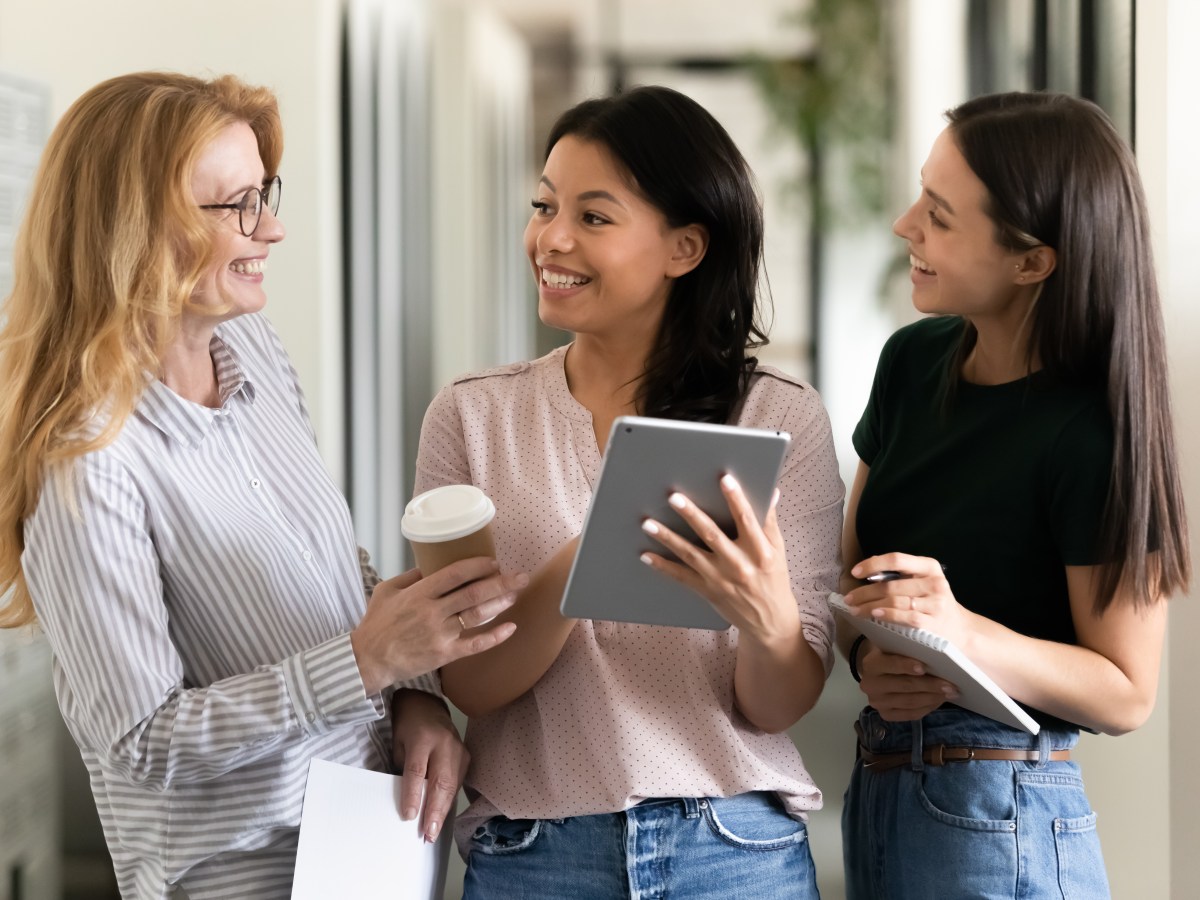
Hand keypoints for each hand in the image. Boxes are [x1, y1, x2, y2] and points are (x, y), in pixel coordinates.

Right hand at [351, 558, 524, 694]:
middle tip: (520, 576)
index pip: (455, 574)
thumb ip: (411, 576)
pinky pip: (475, 645)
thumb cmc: (376, 623)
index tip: (493, 562)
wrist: (368, 659)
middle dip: (501, 582)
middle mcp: (432, 612)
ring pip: (477, 615)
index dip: (477, 566)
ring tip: (515, 594)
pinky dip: (495, 637)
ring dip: (500, 603)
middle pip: (473, 593)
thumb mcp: (387, 590)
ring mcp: (440, 634)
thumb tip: (433, 564)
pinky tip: (510, 628)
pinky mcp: (444, 654)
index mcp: (419, 593)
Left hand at [391, 689, 466, 842]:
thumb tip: (408, 800)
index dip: (413, 795)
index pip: (417, 770)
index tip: (409, 817)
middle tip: (428, 834)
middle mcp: (444, 743)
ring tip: (433, 832)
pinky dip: (448, 801)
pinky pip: (457, 783)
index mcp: (422, 737)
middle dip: (434, 811)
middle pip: (440, 782)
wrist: (427, 704)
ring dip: (442, 811)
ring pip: (452, 785)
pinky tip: (441, 816)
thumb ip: (403, 768)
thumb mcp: (398, 743)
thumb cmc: (407, 725)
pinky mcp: (466, 756)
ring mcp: (459, 749)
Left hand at [639, 476, 797, 643]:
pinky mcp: (707, 591)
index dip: (736, 499)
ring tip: (648, 523)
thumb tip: (771, 491)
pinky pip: (681, 576)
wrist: (769, 620)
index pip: (747, 520)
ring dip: (667, 538)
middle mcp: (739, 565)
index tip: (724, 479)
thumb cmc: (774, 578)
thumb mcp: (777, 550)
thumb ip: (769, 521)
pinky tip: (646, 555)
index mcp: (760, 552)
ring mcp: (720, 579)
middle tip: (673, 497)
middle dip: (691, 515)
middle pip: (712, 535)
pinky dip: (662, 566)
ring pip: (690, 554)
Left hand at [844, 553, 973, 648]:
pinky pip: (904, 617)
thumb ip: (900, 576)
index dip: (873, 564)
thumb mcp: (923, 583)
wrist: (961, 630)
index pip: (896, 559)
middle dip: (864, 591)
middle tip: (848, 598)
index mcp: (929, 567)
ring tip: (855, 609)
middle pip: (891, 584)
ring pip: (895, 601)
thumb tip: (867, 572)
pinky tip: (873, 614)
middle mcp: (934, 582)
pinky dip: (887, 615)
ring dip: (869, 605)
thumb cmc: (933, 603)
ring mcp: (935, 603)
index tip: (855, 572)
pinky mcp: (934, 622)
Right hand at [855, 640, 958, 720]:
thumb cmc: (893, 655)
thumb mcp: (895, 646)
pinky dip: (928, 707)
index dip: (907, 666)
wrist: (879, 672)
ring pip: (910, 702)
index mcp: (871, 664)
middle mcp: (870, 685)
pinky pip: (911, 714)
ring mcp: (877, 702)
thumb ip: (907, 646)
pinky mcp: (886, 714)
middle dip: (930, 685)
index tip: (924, 667)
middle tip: (950, 685)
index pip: (890, 664)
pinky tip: (939, 700)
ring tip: (950, 693)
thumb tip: (930, 640)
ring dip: (933, 698)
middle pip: (904, 686)